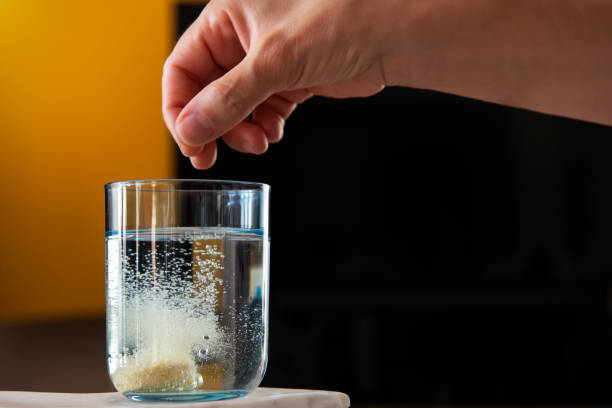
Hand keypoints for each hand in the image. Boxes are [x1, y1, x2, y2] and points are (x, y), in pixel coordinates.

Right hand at [162, 0, 389, 168]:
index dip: (180, 107)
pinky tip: (273, 132)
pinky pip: (263, 110)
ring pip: (236, 105)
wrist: (393, 35)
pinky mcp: (291, 79)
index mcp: (227, 17)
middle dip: (213, 125)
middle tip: (212, 154)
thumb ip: (229, 98)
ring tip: (258, 142)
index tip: (188, 139)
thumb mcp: (275, 60)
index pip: (183, 66)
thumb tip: (191, 128)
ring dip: (241, 130)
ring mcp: (268, 60)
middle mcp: (243, 37)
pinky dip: (264, 126)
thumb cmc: (342, 20)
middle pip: (207, 91)